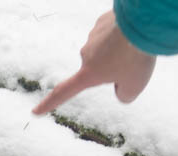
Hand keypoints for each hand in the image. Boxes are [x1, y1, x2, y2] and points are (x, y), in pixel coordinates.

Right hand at [32, 10, 155, 114]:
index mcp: (88, 74)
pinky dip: (120, 36)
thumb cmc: (136, 57)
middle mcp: (85, 55)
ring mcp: (93, 37)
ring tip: (135, 47)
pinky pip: (111, 34)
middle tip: (133, 65)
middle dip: (115, 69)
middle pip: (99, 69)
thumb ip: (124, 95)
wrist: (141, 22)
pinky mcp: (102, 23)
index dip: (49, 104)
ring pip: (107, 50)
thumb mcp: (134, 87)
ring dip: (119, 51)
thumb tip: (119, 90)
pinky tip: (132, 33)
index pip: (63, 93)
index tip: (35, 111)